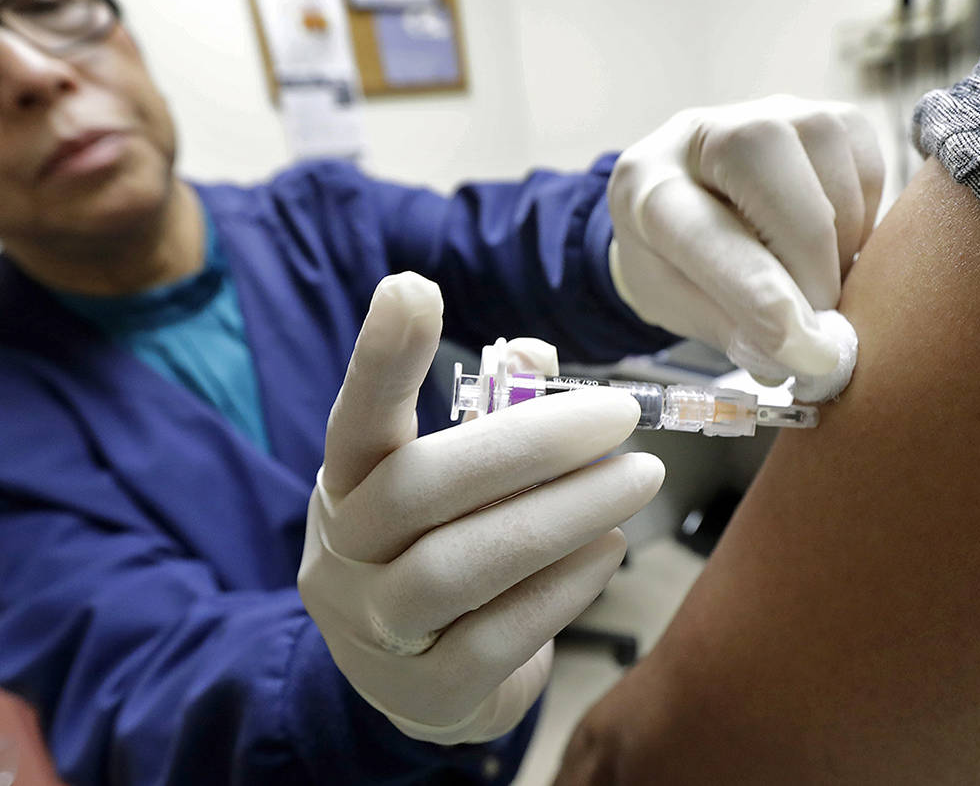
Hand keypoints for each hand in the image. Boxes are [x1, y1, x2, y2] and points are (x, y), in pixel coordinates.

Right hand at [297, 272, 663, 743]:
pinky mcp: (425, 692)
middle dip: (526, 446)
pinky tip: (608, 548)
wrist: (414, 679)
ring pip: (457, 567)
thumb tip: (533, 356)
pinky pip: (497, 637)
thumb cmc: (439, 548)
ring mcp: (374, 630)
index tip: (413, 287)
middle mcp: (342, 554)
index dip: (381, 357)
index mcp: (344, 484)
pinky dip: (562, 588)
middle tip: (619, 414)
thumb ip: (487, 415)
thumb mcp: (445, 483)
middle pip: (418, 490)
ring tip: (638, 479)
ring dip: (560, 516)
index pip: (356, 416)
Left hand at [607, 95, 882, 381]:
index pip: (701, 233)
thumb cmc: (674, 258)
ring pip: (833, 178)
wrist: (686, 195)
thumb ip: (733, 328)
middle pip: (772, 180)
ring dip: (840, 252)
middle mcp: (705, 134)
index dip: (756, 293)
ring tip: (814, 285)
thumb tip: (805, 354)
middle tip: (816, 322)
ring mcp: (772, 112)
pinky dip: (862, 227)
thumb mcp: (677, 302)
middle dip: (808, 264)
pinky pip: (871, 173)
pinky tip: (831, 247)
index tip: (803, 349)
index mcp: (647, 187)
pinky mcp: (830, 115)